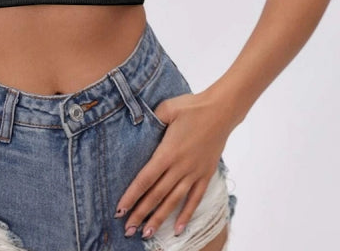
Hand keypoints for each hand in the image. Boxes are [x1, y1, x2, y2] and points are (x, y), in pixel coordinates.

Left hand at [114, 91, 231, 238]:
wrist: (221, 111)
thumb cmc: (192, 107)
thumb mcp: (167, 108)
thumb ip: (151, 118)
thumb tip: (137, 123)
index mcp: (167, 152)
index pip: (145, 179)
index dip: (131, 196)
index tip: (119, 209)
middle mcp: (180, 166)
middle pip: (156, 195)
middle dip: (140, 213)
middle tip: (127, 230)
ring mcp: (194, 172)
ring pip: (173, 201)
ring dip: (159, 219)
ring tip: (146, 234)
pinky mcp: (205, 174)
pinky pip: (195, 199)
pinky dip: (186, 215)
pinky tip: (177, 229)